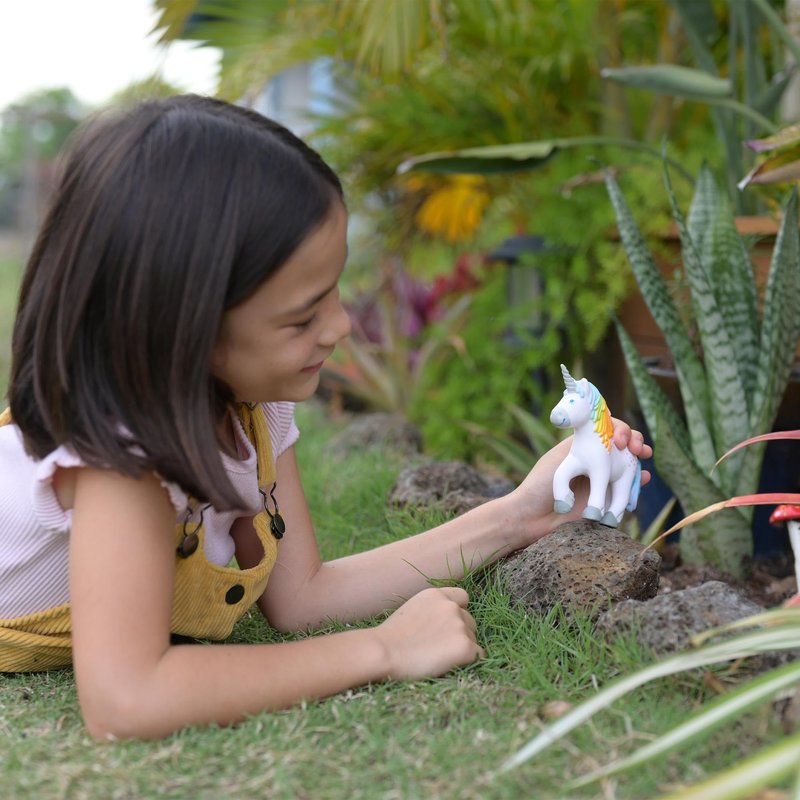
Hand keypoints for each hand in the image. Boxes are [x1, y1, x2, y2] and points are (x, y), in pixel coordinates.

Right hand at [374, 587, 482, 679]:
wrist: (384, 652)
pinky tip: (448, 665)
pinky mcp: (465, 647)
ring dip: (462, 648)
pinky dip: (467, 662)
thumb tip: (443, 624)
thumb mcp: (411, 610)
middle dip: (460, 633)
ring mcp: (460, 626)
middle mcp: (451, 607)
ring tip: (437, 658)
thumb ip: (431, 611)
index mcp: (436, 595)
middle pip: (470, 621)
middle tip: (438, 648)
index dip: (458, 611)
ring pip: (473, 639)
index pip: (463, 597)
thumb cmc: (389, 637)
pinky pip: (478, 655)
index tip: (447, 626)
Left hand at [504, 419, 652, 546]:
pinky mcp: (606, 502)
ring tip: (643, 455)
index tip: (619, 438)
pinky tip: (643, 478)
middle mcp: (592, 462)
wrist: (532, 520)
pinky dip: (638, 483)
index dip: (617, 429)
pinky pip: (627, 491)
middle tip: (636, 447)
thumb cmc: (538, 487)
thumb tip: (601, 439)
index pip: (604, 430)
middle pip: (620, 445)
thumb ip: (578, 451)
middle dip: (633, 440)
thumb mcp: (558, 464)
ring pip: (627, 465)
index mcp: (580, 448)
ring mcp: (601, 481)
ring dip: (639, 459)